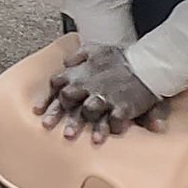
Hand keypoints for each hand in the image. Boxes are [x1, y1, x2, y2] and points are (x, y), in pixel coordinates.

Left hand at [38, 42, 165, 140]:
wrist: (148, 62)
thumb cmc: (121, 57)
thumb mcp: (97, 49)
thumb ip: (79, 56)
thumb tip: (65, 63)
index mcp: (81, 72)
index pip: (57, 85)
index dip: (48, 99)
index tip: (39, 111)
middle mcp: (89, 84)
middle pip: (67, 100)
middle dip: (59, 114)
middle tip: (49, 126)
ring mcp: (106, 96)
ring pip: (87, 112)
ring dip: (80, 124)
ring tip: (70, 136)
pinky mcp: (123, 106)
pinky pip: (112, 121)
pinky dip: (107, 129)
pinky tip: (101, 138)